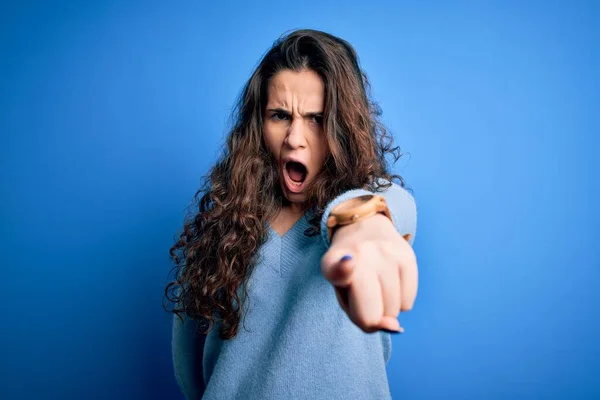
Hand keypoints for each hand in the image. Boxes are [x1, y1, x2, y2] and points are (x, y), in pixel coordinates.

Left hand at [321, 213, 417, 332]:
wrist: (364, 227)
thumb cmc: (349, 271)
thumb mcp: (341, 292)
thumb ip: (361, 318)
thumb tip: (394, 327)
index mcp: (333, 263)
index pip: (340, 269)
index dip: (345, 269)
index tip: (350, 263)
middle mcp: (361, 253)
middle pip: (373, 314)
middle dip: (369, 315)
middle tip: (363, 295)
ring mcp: (387, 254)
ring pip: (394, 310)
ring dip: (385, 308)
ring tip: (376, 285)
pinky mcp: (407, 256)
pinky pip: (407, 302)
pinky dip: (399, 301)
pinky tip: (390, 283)